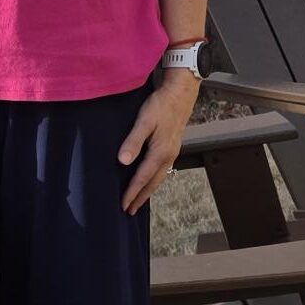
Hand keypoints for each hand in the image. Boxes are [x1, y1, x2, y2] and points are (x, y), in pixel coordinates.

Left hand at [118, 70, 199, 214]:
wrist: (181, 93)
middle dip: (141, 197)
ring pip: (159, 177)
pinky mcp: (172, 147)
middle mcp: (168, 156)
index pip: (142, 177)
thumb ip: (133, 141)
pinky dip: (154, 179)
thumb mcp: (144, 121)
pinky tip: (149, 179)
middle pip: (153, 182)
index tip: (123, 205)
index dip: (132, 192)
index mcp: (160, 152)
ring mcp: (172, 152)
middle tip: (129, 210)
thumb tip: (123, 162)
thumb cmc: (161, 105)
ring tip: (138, 200)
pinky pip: (162, 169)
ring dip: (148, 190)